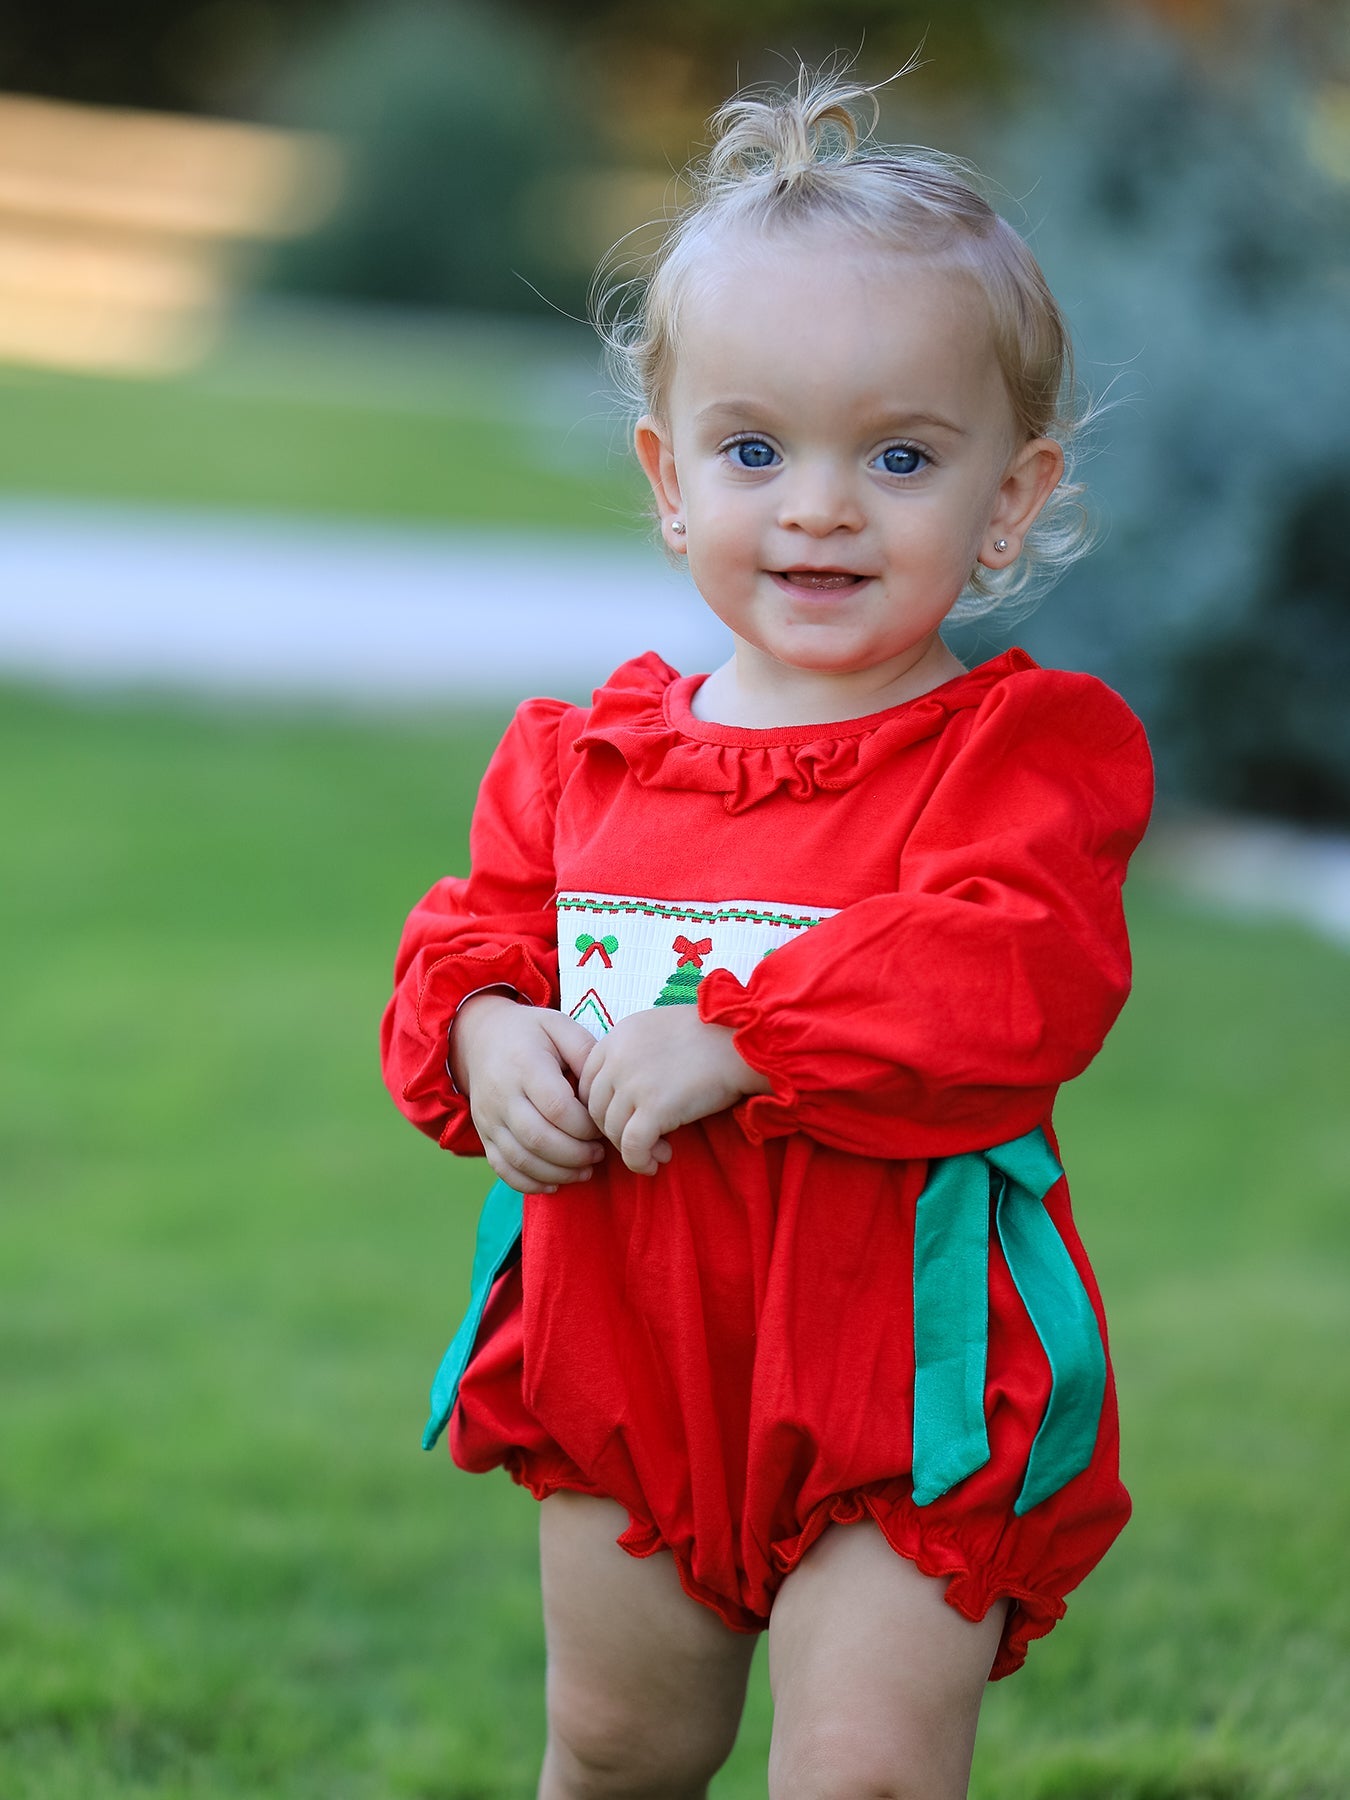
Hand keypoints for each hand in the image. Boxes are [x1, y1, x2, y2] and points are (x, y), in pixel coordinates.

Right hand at [450, 993, 604, 1193]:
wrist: (480, 1037)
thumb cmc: (530, 1032)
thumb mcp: (559, 1026)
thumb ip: (585, 1052)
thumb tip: (604, 1088)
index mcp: (524, 1065)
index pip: (557, 1108)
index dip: (585, 1126)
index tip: (603, 1127)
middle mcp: (502, 1095)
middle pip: (539, 1139)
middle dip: (576, 1154)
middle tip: (599, 1154)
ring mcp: (489, 1118)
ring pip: (521, 1159)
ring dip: (558, 1173)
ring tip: (585, 1170)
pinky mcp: (483, 1134)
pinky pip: (503, 1168)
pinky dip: (530, 1183)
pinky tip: (555, 1183)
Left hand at [577, 1005, 770, 1175]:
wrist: (743, 1044)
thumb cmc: (710, 1037)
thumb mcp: (658, 1029)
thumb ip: (631, 1052)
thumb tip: (620, 1090)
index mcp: (617, 1036)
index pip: (587, 1082)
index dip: (603, 1107)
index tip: (625, 1119)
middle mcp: (617, 1058)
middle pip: (595, 1108)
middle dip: (615, 1130)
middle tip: (643, 1140)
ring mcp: (633, 1083)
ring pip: (611, 1130)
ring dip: (631, 1149)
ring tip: (657, 1152)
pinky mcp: (653, 1108)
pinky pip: (632, 1147)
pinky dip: (639, 1161)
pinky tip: (655, 1163)